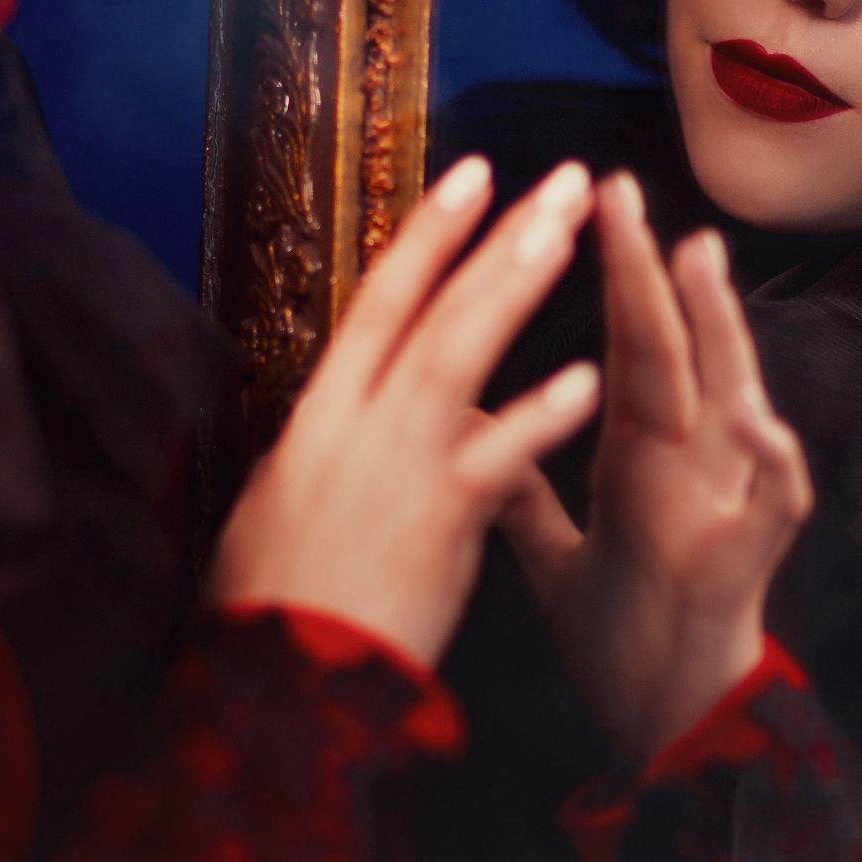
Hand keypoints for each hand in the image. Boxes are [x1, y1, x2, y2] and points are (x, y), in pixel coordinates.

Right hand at [208, 156, 598, 670]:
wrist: (278, 686)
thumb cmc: (275, 608)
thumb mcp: (280, 510)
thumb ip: (324, 454)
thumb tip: (332, 420)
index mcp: (319, 416)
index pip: (379, 304)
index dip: (426, 236)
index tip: (471, 175)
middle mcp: (355, 424)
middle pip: (430, 312)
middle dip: (495, 238)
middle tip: (557, 180)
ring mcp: (393, 467)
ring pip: (460, 358)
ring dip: (514, 287)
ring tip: (569, 231)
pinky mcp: (432, 522)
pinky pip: (495, 460)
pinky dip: (537, 418)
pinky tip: (586, 381)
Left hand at [501, 173, 812, 765]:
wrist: (665, 725)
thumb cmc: (626, 637)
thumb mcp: (559, 559)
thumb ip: (526, 501)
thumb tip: (486, 442)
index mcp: (640, 457)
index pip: (628, 350)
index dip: (613, 282)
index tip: (594, 210)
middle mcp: (688, 464)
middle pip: (672, 352)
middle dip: (650, 274)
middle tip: (627, 194)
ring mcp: (723, 502)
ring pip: (732, 398)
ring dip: (720, 332)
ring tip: (701, 261)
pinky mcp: (746, 558)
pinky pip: (774, 501)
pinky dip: (770, 460)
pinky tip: (756, 418)